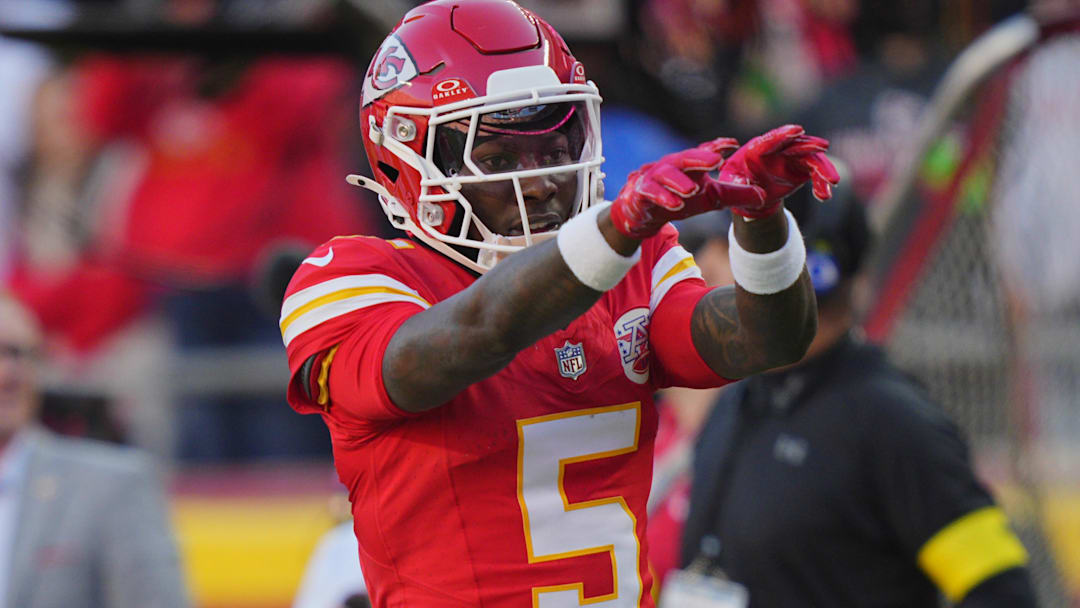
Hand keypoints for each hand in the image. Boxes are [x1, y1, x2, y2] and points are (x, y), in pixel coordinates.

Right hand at [609, 138, 765, 238]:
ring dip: (679, 181)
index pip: (706, 151)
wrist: (643, 213)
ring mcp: (654, 178)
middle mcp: (672, 165)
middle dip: (699, 157)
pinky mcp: (642, 192)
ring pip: (666, 174)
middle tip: (715, 161)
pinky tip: (675, 205)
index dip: (718, 146)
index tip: (734, 143)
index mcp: (691, 164)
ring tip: (693, 190)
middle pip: (686, 157)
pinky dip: (663, 197)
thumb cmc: (678, 199)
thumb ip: (734, 195)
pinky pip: (651, 193)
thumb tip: (764, 197)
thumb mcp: (710, 199)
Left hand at [716, 124, 840, 217]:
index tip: (798, 129)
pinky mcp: (801, 168)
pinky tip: (824, 196)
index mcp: (756, 150)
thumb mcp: (730, 184)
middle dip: (809, 145)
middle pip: (796, 144)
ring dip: (823, 169)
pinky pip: (815, 173)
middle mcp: (777, 150)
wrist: (750, 193)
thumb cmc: (736, 184)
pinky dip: (821, 183)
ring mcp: (791, 157)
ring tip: (832, 183)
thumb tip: (758, 193)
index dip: (783, 134)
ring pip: (811, 159)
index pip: (770, 140)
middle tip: (824, 146)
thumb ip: (739, 185)